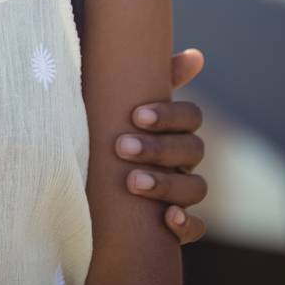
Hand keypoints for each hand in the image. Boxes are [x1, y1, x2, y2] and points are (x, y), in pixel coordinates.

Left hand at [116, 48, 206, 244]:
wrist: (88, 188)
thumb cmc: (107, 133)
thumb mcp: (117, 105)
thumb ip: (143, 76)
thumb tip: (196, 56)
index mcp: (174, 130)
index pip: (191, 117)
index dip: (169, 115)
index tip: (136, 115)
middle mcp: (184, 161)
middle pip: (192, 150)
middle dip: (158, 148)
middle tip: (121, 147)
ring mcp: (182, 193)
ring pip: (196, 187)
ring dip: (167, 183)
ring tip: (132, 182)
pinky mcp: (175, 226)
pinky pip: (197, 228)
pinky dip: (187, 224)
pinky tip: (168, 218)